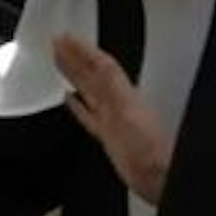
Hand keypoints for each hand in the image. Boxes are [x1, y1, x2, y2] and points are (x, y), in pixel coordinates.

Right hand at [53, 35, 170, 204]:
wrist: (158, 176)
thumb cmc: (149, 149)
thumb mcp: (129, 111)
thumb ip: (113, 87)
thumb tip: (101, 63)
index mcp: (122, 95)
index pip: (100, 65)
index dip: (83, 50)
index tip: (66, 38)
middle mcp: (117, 104)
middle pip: (92, 74)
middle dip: (75, 57)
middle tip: (57, 42)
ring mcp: (112, 119)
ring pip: (88, 91)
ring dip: (74, 75)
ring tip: (58, 61)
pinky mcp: (108, 137)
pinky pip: (88, 116)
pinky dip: (76, 106)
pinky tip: (68, 99)